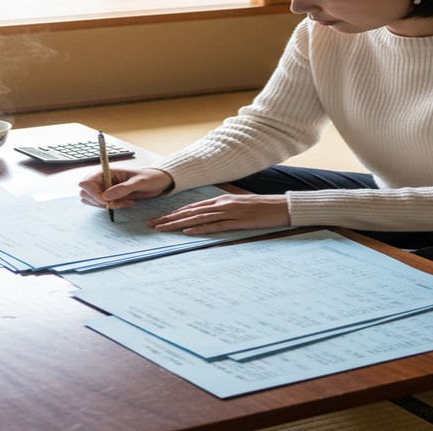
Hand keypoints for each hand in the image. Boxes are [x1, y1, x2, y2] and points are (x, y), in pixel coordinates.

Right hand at [78, 167, 174, 209]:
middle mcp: (103, 179)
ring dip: (106, 205)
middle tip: (118, 203)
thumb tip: (106, 196)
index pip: (86, 182)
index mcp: (107, 171)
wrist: (158, 182)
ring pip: (91, 200)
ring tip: (125, 202)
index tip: (106, 201)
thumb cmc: (150, 177)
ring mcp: (105, 188)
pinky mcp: (109, 196)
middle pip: (85, 193)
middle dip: (99, 201)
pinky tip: (125, 204)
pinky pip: (100, 205)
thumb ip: (124, 188)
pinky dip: (110, 207)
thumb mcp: (140, 182)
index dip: (93, 193)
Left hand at [147, 194, 289, 234]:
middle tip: (151, 225)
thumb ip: (223, 210)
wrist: (281, 206)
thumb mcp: (239, 205)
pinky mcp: (238, 222)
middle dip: (169, 219)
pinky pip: (216, 226)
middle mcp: (222, 204)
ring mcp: (230, 212)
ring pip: (198, 218)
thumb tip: (208, 217)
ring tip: (162, 229)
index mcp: (221, 200)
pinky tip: (188, 231)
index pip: (192, 207)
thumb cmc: (261, 207)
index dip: (174, 213)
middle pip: (190, 212)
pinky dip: (201, 229)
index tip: (159, 219)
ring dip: (178, 224)